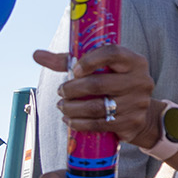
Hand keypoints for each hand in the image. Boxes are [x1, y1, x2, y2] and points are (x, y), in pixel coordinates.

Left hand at [33, 46, 157, 147]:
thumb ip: (68, 61)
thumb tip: (37, 55)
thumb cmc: (113, 83)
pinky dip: (80, 123)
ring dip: (73, 108)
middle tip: (61, 92)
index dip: (90, 60)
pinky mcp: (131, 122)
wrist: (140, 113)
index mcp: (134, 61)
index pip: (112, 53)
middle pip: (99, 84)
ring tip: (62, 106)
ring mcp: (138, 103)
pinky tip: (70, 120)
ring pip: (97, 107)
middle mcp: (140, 80)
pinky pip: (100, 124)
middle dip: (73, 89)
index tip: (74, 70)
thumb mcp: (98, 69)